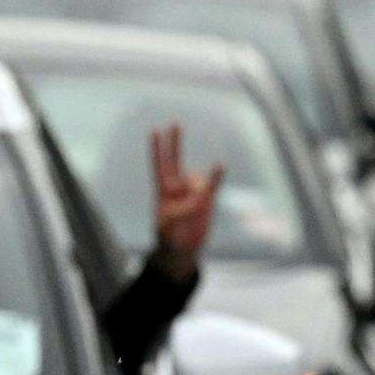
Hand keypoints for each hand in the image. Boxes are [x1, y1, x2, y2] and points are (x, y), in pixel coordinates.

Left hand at [149, 123, 222, 282]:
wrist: (182, 250)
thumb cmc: (169, 238)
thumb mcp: (169, 226)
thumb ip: (182, 209)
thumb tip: (199, 194)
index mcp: (163, 192)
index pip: (159, 166)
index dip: (157, 150)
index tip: (154, 131)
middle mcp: (178, 187)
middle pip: (175, 160)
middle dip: (174, 142)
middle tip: (174, 123)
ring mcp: (193, 191)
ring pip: (197, 182)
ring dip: (197, 194)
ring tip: (193, 215)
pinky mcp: (207, 199)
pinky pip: (212, 185)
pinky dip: (216, 176)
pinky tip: (219, 166)